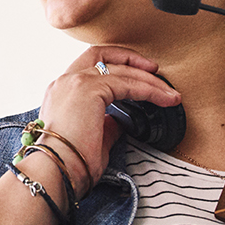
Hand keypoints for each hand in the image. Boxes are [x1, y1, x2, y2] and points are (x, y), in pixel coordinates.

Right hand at [31, 45, 180, 196]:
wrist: (56, 170)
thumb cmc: (69, 162)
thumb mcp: (92, 138)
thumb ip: (106, 124)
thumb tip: (120, 121)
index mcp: (61, 91)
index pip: (91, 66)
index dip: (117, 67)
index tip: (139, 76)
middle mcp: (65, 81)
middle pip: (102, 54)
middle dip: (131, 59)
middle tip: (154, 70)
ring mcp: (76, 82)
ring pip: (119, 69)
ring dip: (147, 78)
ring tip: (167, 91)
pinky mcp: (90, 89)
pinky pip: (127, 83)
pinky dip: (148, 89)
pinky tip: (164, 98)